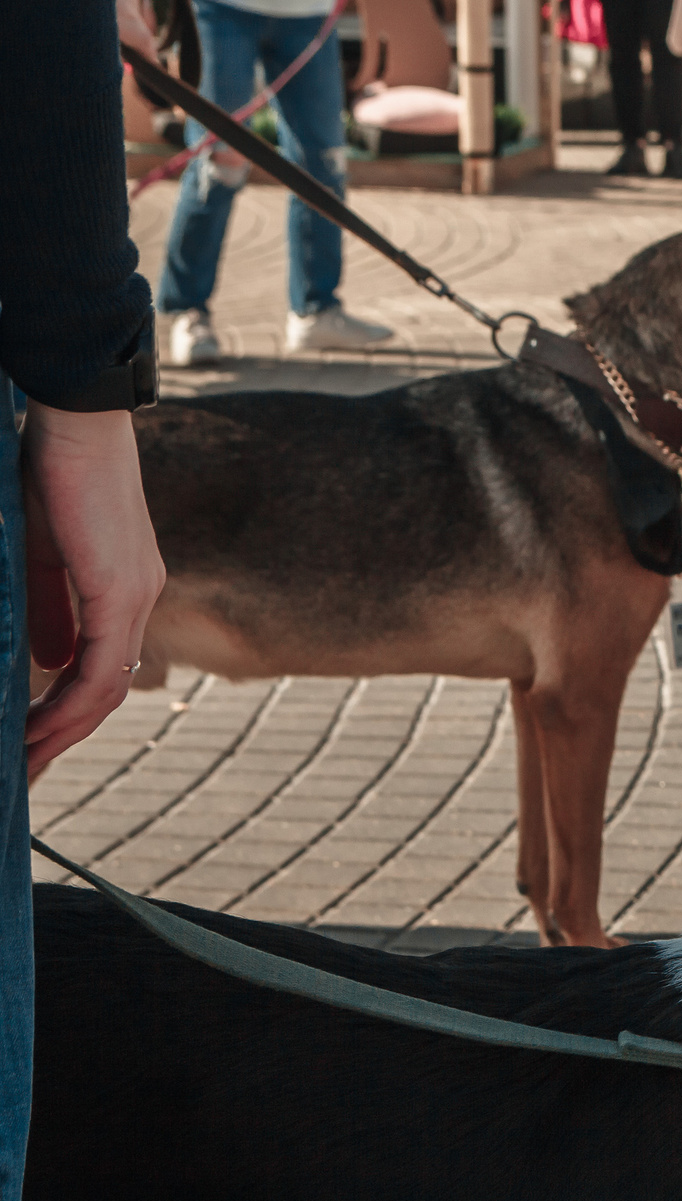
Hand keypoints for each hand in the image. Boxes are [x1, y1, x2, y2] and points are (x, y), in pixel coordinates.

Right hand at [22, 407, 163, 775]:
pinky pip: (101, 665)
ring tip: (26, 763)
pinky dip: (70, 704)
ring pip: (105, 688)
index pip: (101, 668)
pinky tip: (40, 729)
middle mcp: (138, 598)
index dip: (66, 711)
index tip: (30, 743)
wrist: (75, 425)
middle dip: (62, 737)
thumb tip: (48, 659)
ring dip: (63, 731)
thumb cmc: (51, 474)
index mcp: (123, 589)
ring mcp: (134, 595)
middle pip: (106, 690)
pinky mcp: (119, 588)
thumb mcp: (43, 554)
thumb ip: (51, 608)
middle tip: (25, 775)